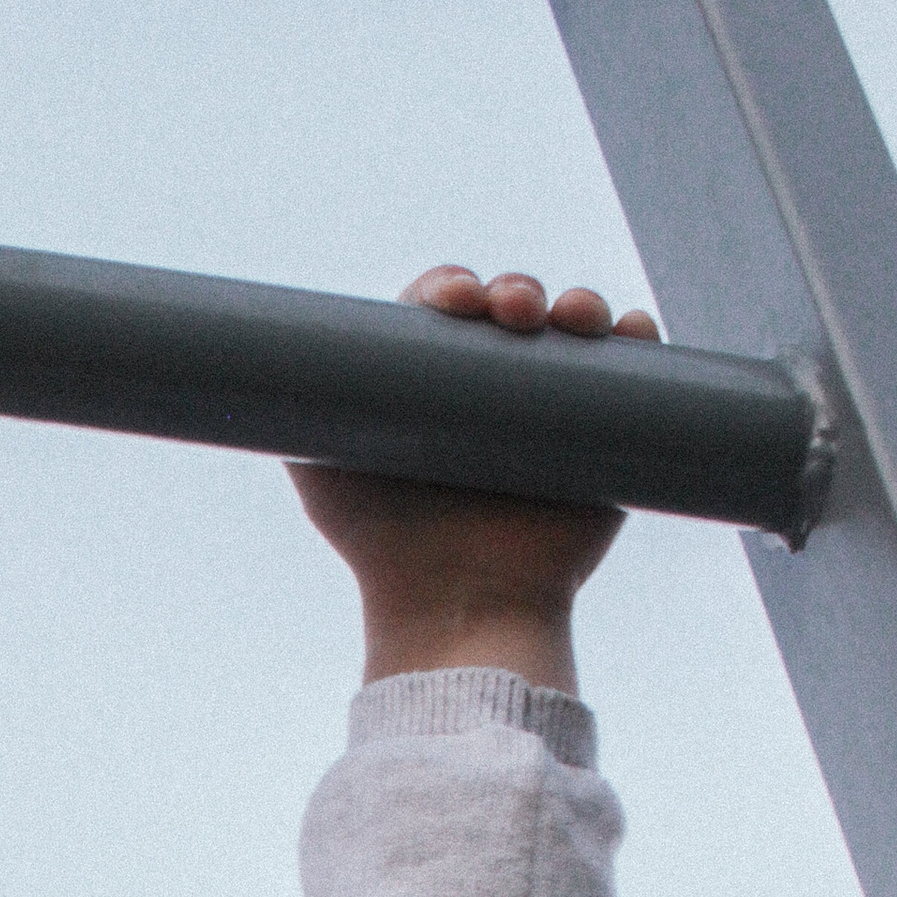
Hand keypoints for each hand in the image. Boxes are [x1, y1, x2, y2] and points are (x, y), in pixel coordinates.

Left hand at [293, 264, 660, 697]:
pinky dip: (637, 339)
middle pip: (514, 309)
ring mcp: (552, 410)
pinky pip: (631, 373)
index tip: (451, 300)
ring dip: (576, 305)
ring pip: (574, 331)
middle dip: (516, 291)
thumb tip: (259, 356)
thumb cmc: (384, 548)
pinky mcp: (603, 439)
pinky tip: (629, 330)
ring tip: (570, 319)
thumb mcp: (320, 471)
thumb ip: (295, 411)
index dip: (450, 289)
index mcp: (435, 385)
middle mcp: (496, 389)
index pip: (448, 310)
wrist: (457, 606)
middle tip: (511, 310)